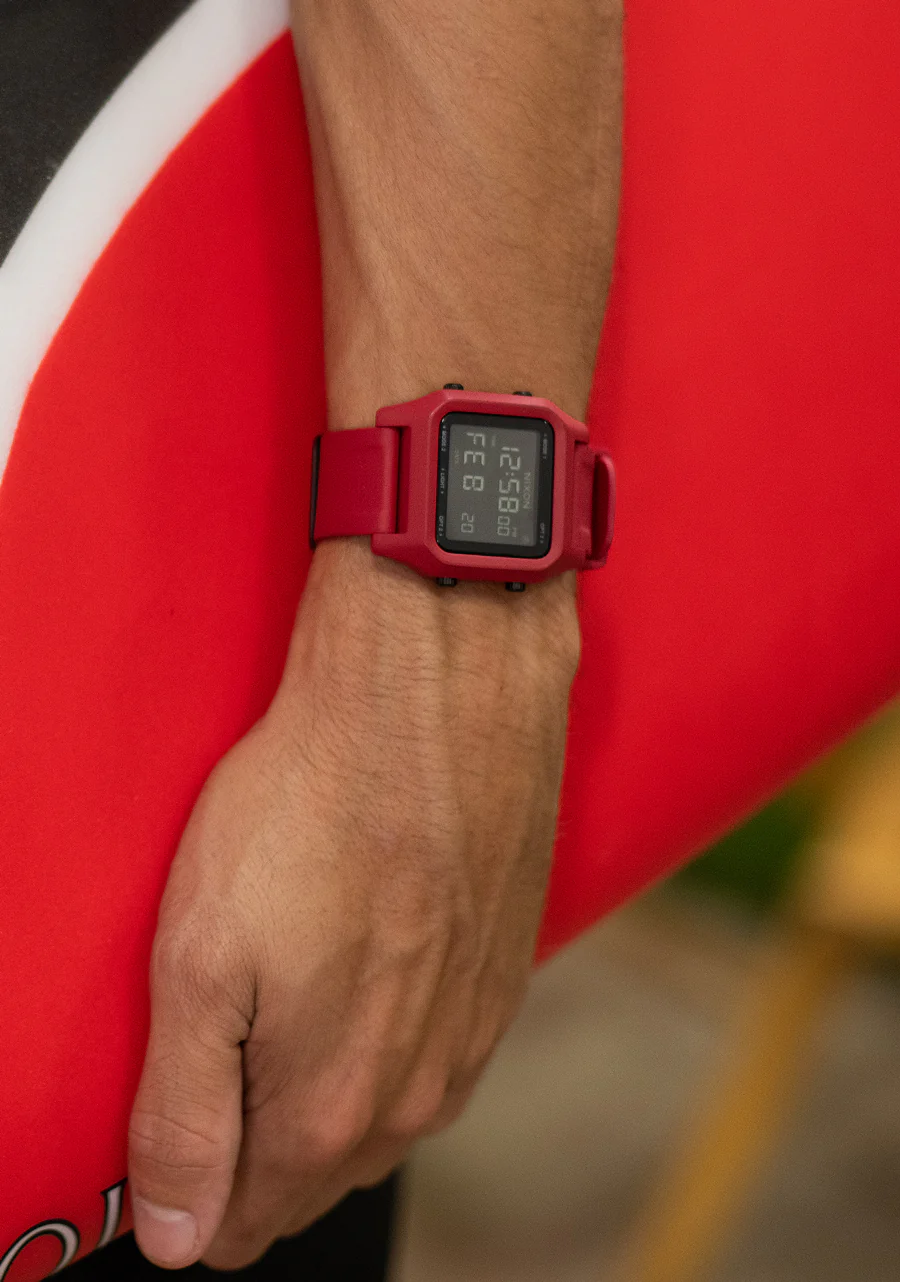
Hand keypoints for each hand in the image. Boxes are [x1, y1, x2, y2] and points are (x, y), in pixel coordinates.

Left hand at [127, 537, 579, 1269]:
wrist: (439, 697)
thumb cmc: (312, 807)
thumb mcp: (200, 962)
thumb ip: (183, 1118)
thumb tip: (177, 1238)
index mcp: (332, 1109)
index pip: (243, 1220)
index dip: (192, 1183)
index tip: (177, 1104)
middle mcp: (416, 1093)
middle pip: (312, 1170)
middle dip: (257, 1130)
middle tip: (225, 1022)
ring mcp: (471, 1033)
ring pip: (378, 1110)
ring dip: (329, 1074)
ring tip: (295, 979)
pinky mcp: (504, 971)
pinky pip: (434, 1045)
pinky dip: (391, 1024)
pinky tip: (368, 954)